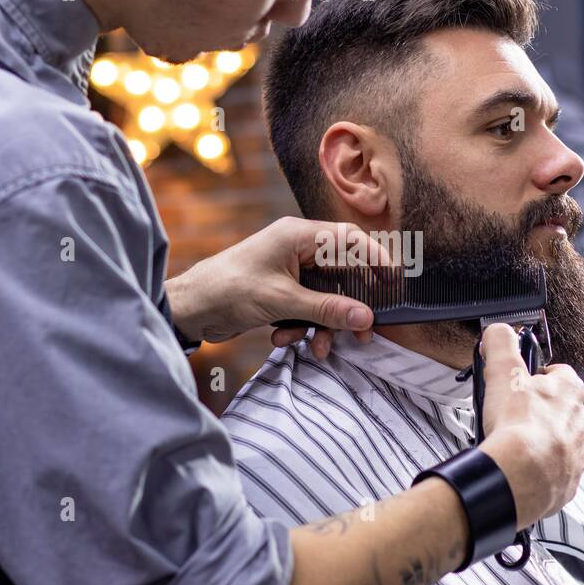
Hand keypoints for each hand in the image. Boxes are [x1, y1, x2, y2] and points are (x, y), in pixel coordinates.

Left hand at [165, 216, 385, 356]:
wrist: (189, 308)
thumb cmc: (228, 290)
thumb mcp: (282, 301)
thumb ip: (327, 309)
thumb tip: (365, 317)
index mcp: (298, 236)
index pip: (350, 239)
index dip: (377, 259)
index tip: (394, 283)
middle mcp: (296, 248)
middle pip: (341, 274)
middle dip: (349, 307)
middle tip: (362, 334)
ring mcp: (288, 270)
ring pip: (324, 296)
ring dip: (323, 324)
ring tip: (318, 349)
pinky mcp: (280, 291)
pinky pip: (306, 307)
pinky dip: (302, 326)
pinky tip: (284, 339)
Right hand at [475, 323, 583, 530]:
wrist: (517, 478)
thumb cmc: (517, 428)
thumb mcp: (502, 371)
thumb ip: (501, 342)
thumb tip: (499, 330)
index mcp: (570, 393)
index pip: (561, 374)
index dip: (539, 376)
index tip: (522, 380)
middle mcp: (580, 424)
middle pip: (563, 410)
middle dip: (541, 412)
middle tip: (513, 415)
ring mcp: (576, 456)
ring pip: (561, 444)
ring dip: (541, 443)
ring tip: (513, 445)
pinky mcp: (566, 485)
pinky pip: (555, 474)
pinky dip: (540, 472)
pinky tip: (520, 469)